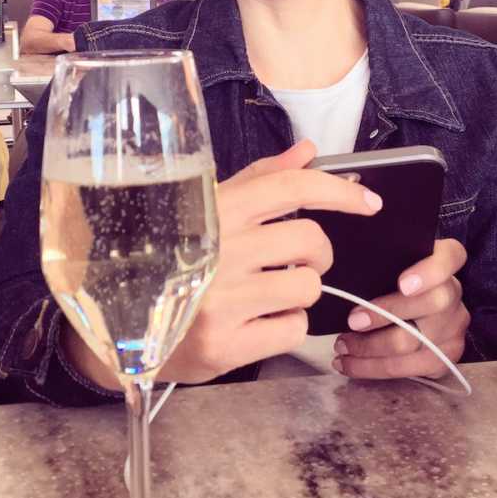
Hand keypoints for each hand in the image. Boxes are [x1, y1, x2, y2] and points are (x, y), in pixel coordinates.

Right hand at [158, 139, 383, 384]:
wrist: (127, 326)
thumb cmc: (177, 259)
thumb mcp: (210, 211)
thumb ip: (261, 180)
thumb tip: (306, 152)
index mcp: (216, 209)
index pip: (292, 187)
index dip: (339, 191)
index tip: (369, 202)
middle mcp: (219, 250)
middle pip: (311, 241)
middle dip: (317, 253)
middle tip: (296, 260)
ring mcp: (222, 300)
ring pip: (309, 287)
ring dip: (300, 291)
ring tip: (267, 293)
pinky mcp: (226, 345)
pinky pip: (294, 329)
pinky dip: (286, 325)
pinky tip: (257, 322)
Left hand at [333, 238, 469, 379]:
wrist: (417, 307)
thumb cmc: (393, 278)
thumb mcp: (391, 262)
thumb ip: (381, 261)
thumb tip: (344, 269)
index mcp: (445, 260)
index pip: (449, 257)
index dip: (429, 272)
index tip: (402, 284)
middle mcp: (454, 293)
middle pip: (430, 304)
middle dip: (384, 314)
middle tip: (352, 321)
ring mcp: (454, 327)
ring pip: (413, 343)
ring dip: (370, 348)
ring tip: (342, 346)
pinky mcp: (447, 357)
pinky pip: (410, 368)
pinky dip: (374, 368)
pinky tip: (351, 363)